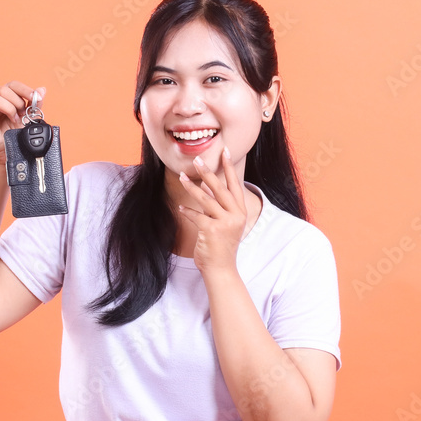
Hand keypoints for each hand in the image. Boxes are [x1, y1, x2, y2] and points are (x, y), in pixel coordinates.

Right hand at [0, 81, 44, 164]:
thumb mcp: (29, 118)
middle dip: (17, 103)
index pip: (13, 85)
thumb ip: (35, 104)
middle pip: (3, 90)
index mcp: (7, 97)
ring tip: (12, 120)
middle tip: (21, 116)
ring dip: (7, 109)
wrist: (9, 152)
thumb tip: (42, 90)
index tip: (35, 98)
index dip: (25, 90)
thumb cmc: (16, 133)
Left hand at [177, 146, 247, 273]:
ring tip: (181, 177)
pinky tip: (180, 207)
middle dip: (208, 172)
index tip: (224, 151)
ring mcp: (225, 223)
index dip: (229, 168)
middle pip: (220, 188)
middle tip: (197, 159)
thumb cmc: (221, 246)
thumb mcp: (225, 223)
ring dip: (191, 187)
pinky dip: (187, 211)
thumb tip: (206, 184)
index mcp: (241, 212)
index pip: (235, 185)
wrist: (221, 269)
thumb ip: (218, 205)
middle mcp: (236, 215)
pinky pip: (196, 215)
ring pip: (206, 199)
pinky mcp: (212, 230)